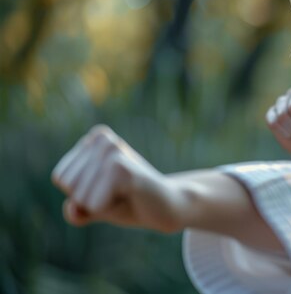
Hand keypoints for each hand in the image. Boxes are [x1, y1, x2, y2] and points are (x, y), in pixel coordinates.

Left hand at [51, 125, 180, 232]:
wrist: (169, 206)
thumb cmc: (131, 203)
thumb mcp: (96, 207)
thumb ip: (77, 211)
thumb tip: (73, 209)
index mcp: (95, 139)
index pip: (62, 177)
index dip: (82, 194)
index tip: (110, 189)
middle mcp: (103, 139)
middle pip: (69, 185)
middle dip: (90, 200)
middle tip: (120, 193)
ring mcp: (114, 151)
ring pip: (80, 196)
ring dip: (102, 205)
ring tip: (126, 194)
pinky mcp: (122, 168)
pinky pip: (95, 204)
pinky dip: (110, 209)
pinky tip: (132, 197)